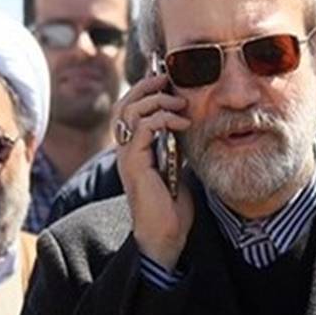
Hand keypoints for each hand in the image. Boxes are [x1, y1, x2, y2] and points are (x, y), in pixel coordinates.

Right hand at [113, 73, 192, 270]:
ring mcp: (128, 156)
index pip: (131, 108)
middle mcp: (127, 150)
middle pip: (125, 104)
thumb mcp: (178, 166)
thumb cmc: (173, 206)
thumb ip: (177, 144)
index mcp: (135, 148)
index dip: (145, 89)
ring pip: (131, 111)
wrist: (166, 236)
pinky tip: (182, 124)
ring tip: (180, 104)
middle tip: (168, 78)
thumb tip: (191, 122)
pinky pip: (143, 129)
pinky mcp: (135, 164)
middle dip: (146, 85)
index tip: (168, 79)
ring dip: (157, 101)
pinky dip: (163, 120)